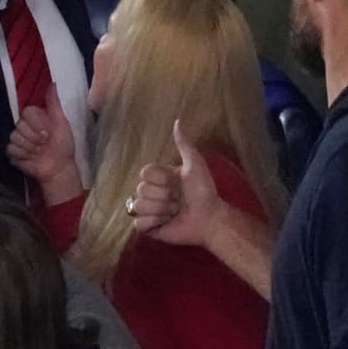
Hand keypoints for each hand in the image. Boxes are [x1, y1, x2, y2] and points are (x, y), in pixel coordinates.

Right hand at [7, 85, 76, 183]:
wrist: (59, 167)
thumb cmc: (63, 144)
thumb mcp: (61, 122)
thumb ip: (54, 103)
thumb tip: (53, 82)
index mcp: (35, 117)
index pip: (26, 112)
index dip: (36, 124)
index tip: (48, 133)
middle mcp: (24, 126)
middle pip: (19, 126)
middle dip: (34, 138)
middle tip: (44, 144)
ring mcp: (17, 139)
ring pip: (14, 138)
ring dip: (29, 148)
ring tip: (38, 152)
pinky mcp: (12, 152)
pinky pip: (10, 149)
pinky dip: (22, 155)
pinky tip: (31, 158)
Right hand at [131, 119, 224, 248]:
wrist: (209, 217)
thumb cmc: (203, 190)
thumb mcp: (195, 164)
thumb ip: (184, 144)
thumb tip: (177, 121)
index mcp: (159, 177)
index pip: (145, 172)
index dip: (161, 179)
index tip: (177, 183)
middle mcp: (151, 192)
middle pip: (141, 189)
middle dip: (163, 196)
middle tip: (179, 200)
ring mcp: (148, 210)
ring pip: (138, 205)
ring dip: (160, 210)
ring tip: (175, 212)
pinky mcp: (148, 227)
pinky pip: (137, 223)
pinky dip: (152, 222)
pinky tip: (167, 222)